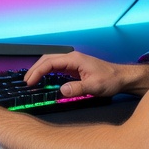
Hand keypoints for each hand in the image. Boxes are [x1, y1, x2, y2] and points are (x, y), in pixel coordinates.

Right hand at [24, 52, 143, 98]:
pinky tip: (43, 79)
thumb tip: (62, 90)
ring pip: (51, 62)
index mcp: (74, 59)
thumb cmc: (111, 79)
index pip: (50, 63)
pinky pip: (56, 67)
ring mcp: (73, 62)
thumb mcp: (94, 87)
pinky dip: (47, 72)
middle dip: (35, 69)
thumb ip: (78, 88)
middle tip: (26, 82)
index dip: (38, 72)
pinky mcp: (75, 68)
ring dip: (40, 70)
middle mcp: (72, 58)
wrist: (122, 77)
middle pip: (47, 59)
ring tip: (31, 80)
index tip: (30, 82)